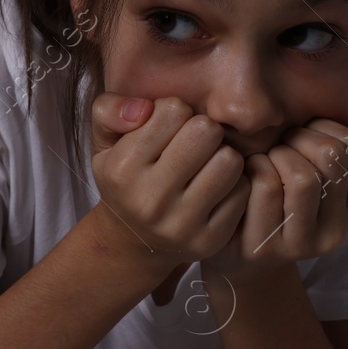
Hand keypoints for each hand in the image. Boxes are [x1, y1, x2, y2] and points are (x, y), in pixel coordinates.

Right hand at [86, 94, 250, 273]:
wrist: (133, 239)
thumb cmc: (126, 176)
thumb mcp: (104, 141)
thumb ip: (108, 110)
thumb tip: (143, 108)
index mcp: (122, 170)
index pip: (174, 110)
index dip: (175, 112)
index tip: (167, 129)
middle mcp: (149, 201)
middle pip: (207, 131)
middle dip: (204, 130)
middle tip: (194, 144)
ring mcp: (181, 225)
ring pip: (230, 161)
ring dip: (223, 156)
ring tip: (207, 164)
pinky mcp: (210, 240)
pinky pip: (243, 191)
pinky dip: (235, 183)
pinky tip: (215, 188)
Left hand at [200, 118, 347, 285]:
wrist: (239, 256)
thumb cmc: (276, 204)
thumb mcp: (313, 179)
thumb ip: (341, 155)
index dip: (323, 128)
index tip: (303, 132)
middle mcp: (334, 233)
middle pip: (330, 160)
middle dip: (300, 138)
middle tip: (281, 144)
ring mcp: (301, 244)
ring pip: (302, 176)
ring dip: (278, 154)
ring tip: (266, 158)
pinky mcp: (266, 246)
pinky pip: (266, 185)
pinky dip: (254, 165)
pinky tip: (247, 174)